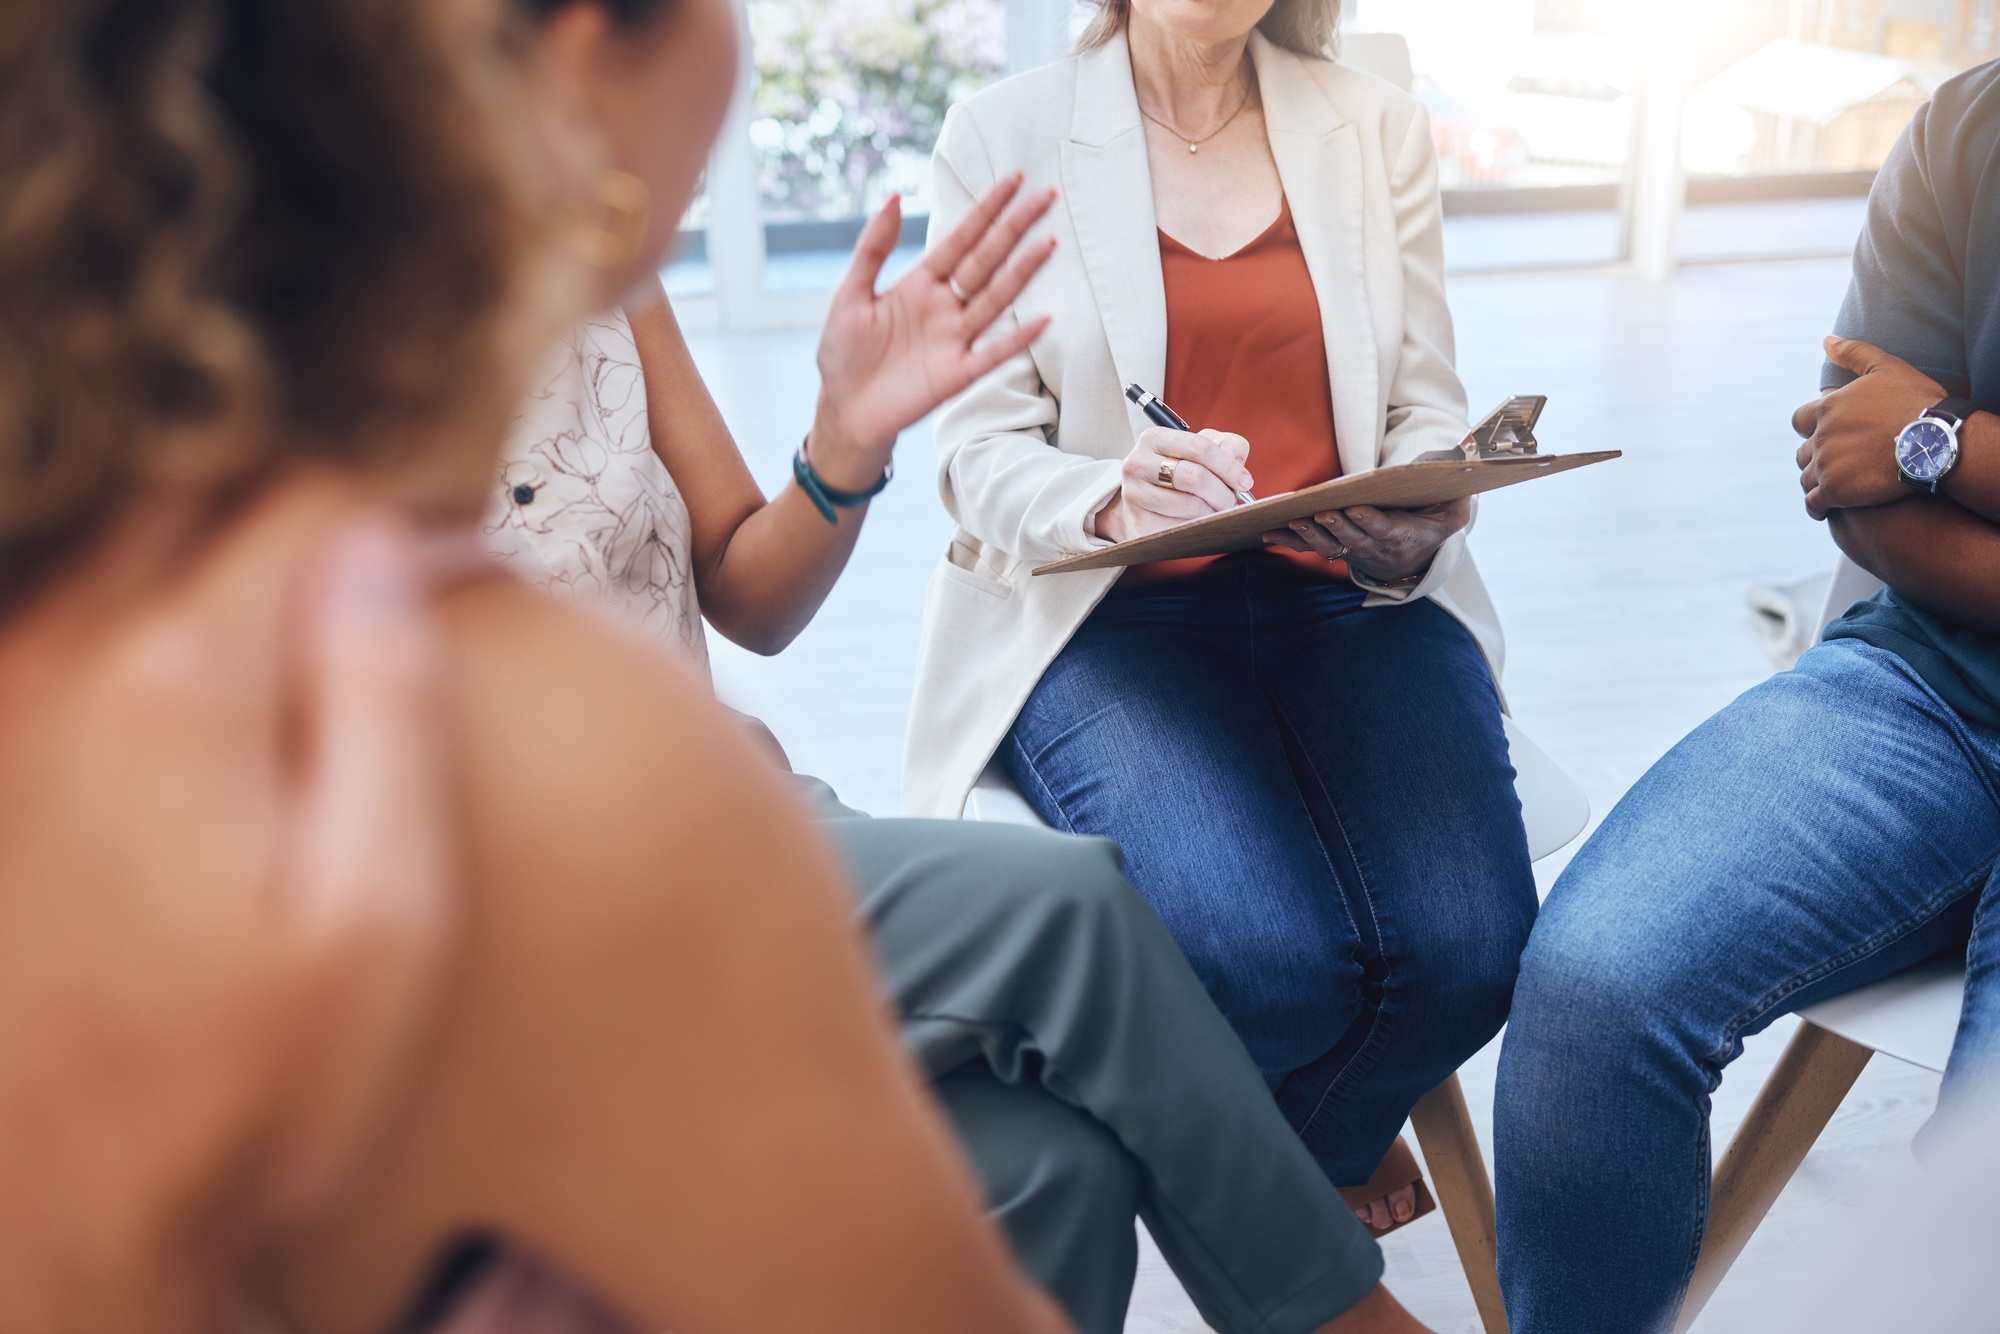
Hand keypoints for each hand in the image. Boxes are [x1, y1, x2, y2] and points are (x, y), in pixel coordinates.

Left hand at [0, 502, 451, 1329]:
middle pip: (207, 487)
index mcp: (179, 688)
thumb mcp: (382, 912)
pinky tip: (222, 655)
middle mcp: (64, 664)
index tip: (476, 553)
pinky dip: (157, 590)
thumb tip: (390, 551)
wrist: (83, 1215)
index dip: (414, 506)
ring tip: (327, 593)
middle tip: (411, 557)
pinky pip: (72, 605)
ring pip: (126, 534)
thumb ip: (387, 707)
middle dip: (319, 502)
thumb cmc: (254, 1082)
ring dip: (232, 535)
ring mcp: (7, 705)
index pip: (311, 502)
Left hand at [807, 174, 1058, 490]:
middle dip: (1014, 228)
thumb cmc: (843, 352)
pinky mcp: (958, 374)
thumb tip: (893, 196)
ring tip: (1049, 243)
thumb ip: (873, 248)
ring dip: (1022, 272)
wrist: (844, 410)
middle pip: (986, 260)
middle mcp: (944, 306)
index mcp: (920, 283)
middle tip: (1045, 197)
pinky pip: (993, 353)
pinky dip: (1018, 339)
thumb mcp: (849, 293)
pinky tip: (1043, 319)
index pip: (960, 238)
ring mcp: (954, 339)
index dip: (986, 209)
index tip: (1014, 179)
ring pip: (996, 299)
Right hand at [1095, 426, 1252, 543]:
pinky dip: (1197, 527)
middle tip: (1232, 501)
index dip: (1229, 466)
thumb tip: (1238, 465)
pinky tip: (1198, 522)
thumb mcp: (1202, 449)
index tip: (1245, 482)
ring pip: (1190, 506)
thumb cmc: (1179, 470)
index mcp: (1153, 438)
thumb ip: (1228, 446)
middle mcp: (1137, 464)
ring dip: (1213, 512)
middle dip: (1223, 493)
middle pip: (1195, 477)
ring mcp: (1134, 495)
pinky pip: (1181, 528)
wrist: (1144, 500)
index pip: (1200, 447)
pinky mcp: (1139, 524)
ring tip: (1215, 510)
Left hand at [1263, 498, 1469, 582]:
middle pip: (1350, 537)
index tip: (1357, 510)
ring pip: (1327, 544)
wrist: (1408, 561)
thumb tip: (1462, 478)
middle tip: (1319, 513)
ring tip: (1291, 521)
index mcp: (1398, 534)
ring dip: (1308, 534)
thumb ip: (1457, 501)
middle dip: (1334, 526)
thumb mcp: (1450, 517)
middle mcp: (1371, 545)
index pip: (1383, 528)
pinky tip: (1267, 533)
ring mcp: (1350, 549)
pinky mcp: (1333, 547)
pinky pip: (1308, 546)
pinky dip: (1289, 541)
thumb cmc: (1428, 529)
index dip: (1370, 521)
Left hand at [1793, 335, 1945, 519]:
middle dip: (1815, 456)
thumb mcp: (1887, 367)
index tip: (1827, 434)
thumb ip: (1854, 353)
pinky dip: (1817, 506)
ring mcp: (1826, 465)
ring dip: (1816, 482)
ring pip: (1806, 478)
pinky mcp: (1835, 491)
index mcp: (1827, 409)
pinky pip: (1813, 503)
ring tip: (1833, 485)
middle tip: (1834, 463)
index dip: (1811, 428)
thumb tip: (1825, 340)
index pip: (1800, 420)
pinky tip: (1826, 508)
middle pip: (1802, 452)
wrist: (1936, 440)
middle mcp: (1820, 437)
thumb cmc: (1916, 402)